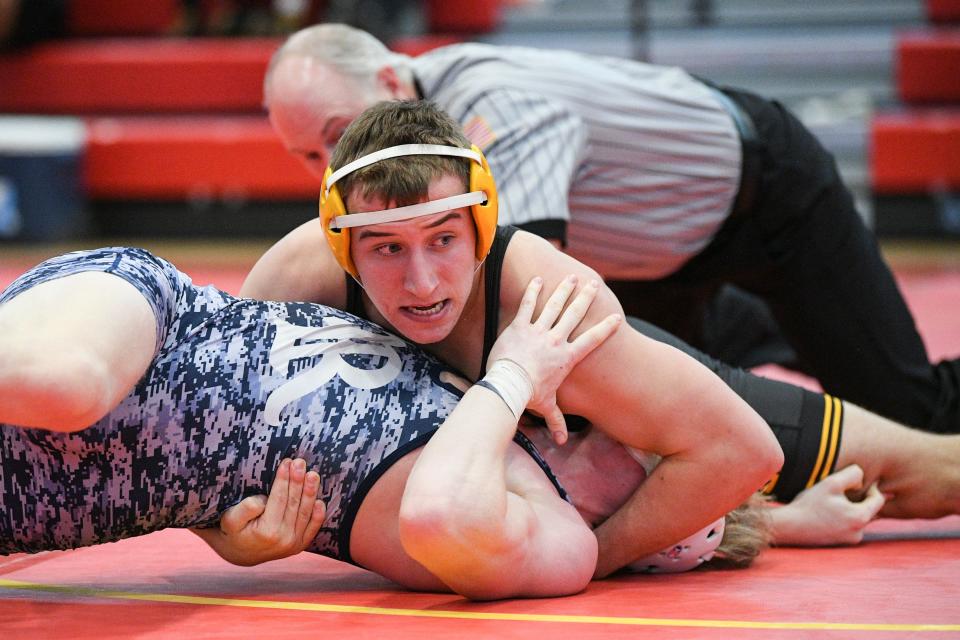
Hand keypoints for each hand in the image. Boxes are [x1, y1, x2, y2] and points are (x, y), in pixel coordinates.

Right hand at [192, 458, 325, 565]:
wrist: (240, 554)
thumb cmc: (233, 532)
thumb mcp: (230, 520)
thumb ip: (245, 510)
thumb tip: (263, 500)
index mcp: (267, 532)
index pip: (279, 499)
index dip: (284, 479)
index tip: (286, 462)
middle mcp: (284, 540)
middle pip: (294, 503)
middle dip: (298, 480)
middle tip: (300, 462)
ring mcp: (294, 544)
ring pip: (305, 512)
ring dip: (310, 492)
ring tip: (313, 474)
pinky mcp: (299, 546)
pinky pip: (313, 528)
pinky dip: (318, 514)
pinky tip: (320, 500)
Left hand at [487, 275, 620, 444]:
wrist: (509, 385)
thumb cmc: (529, 396)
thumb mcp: (545, 406)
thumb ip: (555, 421)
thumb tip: (562, 441)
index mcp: (567, 357)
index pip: (592, 340)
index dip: (606, 328)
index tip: (617, 318)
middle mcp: (556, 340)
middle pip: (575, 315)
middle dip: (586, 298)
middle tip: (593, 285)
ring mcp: (538, 331)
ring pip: (554, 305)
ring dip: (563, 290)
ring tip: (571, 277)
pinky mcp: (520, 326)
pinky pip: (528, 305)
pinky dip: (533, 292)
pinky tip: (537, 280)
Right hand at [769, 464, 884, 545]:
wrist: (790, 527)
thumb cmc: (810, 504)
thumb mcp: (831, 482)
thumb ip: (853, 475)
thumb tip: (863, 482)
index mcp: (861, 517)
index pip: (878, 499)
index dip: (870, 487)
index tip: (855, 483)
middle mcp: (859, 532)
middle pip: (869, 509)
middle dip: (858, 499)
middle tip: (839, 492)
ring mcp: (850, 540)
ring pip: (858, 518)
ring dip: (850, 509)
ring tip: (831, 504)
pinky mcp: (841, 544)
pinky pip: (849, 527)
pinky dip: (842, 519)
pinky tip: (827, 514)